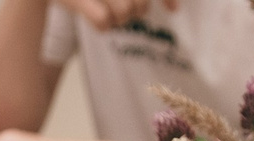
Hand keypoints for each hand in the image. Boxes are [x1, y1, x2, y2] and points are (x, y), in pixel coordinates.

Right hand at [56, 0, 170, 24]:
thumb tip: (175, 8)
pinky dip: (102, 24)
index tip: (174, 10)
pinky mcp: (78, 0)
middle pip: (140, 5)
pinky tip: (95, 20)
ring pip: (124, 13)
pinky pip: (104, 22)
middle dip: (134, 11)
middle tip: (119, 6)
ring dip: (116, 18)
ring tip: (105, 9)